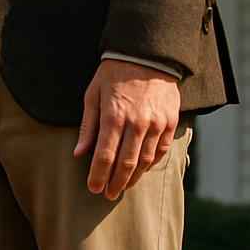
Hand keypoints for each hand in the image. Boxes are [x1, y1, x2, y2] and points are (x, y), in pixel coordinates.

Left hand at [74, 58, 181, 200]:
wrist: (148, 55)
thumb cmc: (114, 75)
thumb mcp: (93, 96)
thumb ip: (87, 127)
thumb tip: (78, 154)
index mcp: (114, 117)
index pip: (104, 156)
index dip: (98, 176)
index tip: (93, 189)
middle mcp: (137, 123)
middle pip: (126, 163)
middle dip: (115, 183)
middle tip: (108, 195)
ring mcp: (157, 123)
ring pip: (146, 160)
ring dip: (134, 177)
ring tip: (123, 186)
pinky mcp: (171, 121)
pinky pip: (162, 149)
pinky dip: (151, 163)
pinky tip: (142, 170)